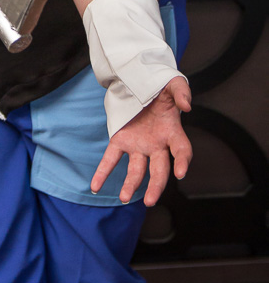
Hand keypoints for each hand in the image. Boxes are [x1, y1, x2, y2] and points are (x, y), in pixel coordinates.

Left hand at [91, 76, 191, 206]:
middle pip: (159, 169)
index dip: (182, 162)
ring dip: (130, 184)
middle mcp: (156, 144)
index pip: (181, 150)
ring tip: (123, 197)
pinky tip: (95, 187)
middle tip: (150, 200)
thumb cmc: (161, 86)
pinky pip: (111, 159)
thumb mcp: (173, 83)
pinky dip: (103, 172)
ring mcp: (138, 144)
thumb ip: (182, 92)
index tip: (180, 173)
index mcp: (172, 132)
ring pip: (136, 169)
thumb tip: (187, 107)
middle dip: (156, 185)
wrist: (140, 82)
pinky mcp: (120, 140)